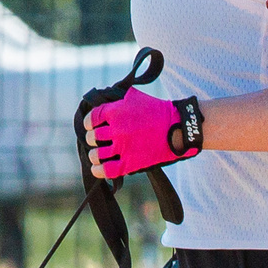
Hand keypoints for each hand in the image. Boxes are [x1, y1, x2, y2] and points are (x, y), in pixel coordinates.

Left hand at [86, 86, 202, 179]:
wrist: (179, 128)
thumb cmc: (159, 111)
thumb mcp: (136, 97)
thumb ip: (118, 99)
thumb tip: (103, 99)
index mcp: (116, 111)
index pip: (92, 118)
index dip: (88, 123)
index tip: (90, 126)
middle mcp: (117, 129)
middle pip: (92, 137)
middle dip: (92, 139)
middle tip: (96, 140)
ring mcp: (123, 147)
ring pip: (96, 154)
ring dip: (94, 155)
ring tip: (97, 154)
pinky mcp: (130, 163)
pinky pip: (106, 170)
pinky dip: (98, 170)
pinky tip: (97, 168)